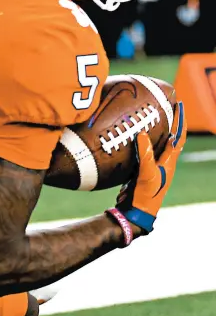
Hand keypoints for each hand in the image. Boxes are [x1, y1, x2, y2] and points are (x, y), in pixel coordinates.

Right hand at [116, 102, 186, 233]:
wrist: (135, 212)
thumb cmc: (145, 195)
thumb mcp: (147, 174)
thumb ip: (146, 154)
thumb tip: (142, 132)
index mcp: (169, 162)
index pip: (179, 136)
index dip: (180, 120)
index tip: (180, 104)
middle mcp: (164, 161)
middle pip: (171, 136)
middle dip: (172, 120)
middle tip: (167, 104)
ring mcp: (153, 165)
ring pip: (158, 142)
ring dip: (158, 128)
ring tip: (153, 113)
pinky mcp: (142, 168)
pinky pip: (145, 148)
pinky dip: (143, 138)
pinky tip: (136, 133)